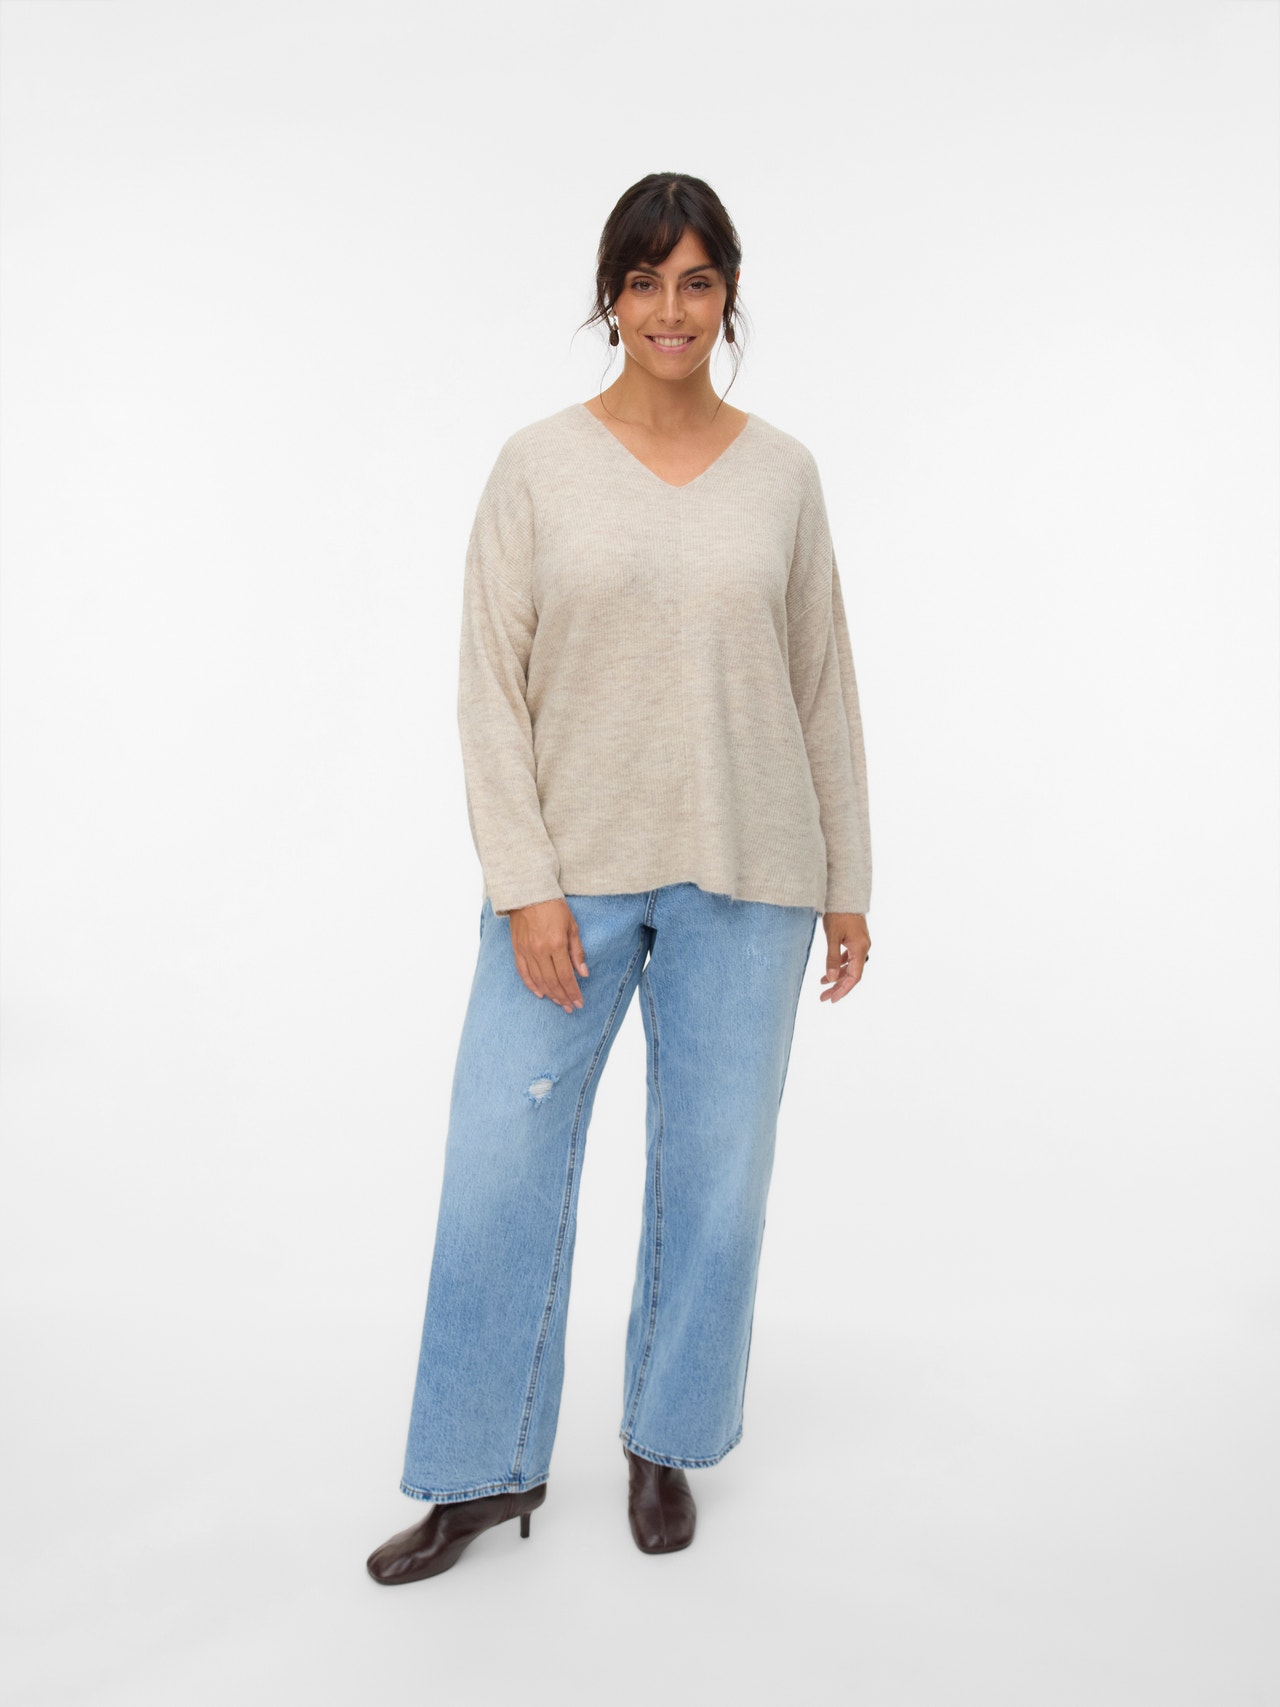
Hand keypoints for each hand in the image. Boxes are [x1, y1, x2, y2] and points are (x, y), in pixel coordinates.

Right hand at [508, 899, 589, 1013]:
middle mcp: (540, 950)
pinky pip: (523, 972)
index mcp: (556, 944)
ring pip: (538, 980)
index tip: (579, 1002)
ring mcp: (527, 951)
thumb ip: (577, 951)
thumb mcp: (572, 926)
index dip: (573, 992)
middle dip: (563, 997)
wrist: (528, 892)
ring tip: (558, 1003)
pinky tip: (540, 994)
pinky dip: (531, 985)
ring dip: (550, 994)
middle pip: (552, 981)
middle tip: (570, 1008)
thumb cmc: (553, 906)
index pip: (566, 975)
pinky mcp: (517, 949)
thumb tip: (583, 973)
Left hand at [818, 912, 869, 1003]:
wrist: (845, 895)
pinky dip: (840, 966)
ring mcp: (860, 944)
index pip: (854, 976)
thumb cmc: (839, 914)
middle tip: (824, 997)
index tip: (832, 999)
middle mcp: (863, 948)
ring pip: (850, 967)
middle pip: (852, 974)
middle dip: (838, 987)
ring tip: (822, 984)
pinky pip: (849, 958)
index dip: (843, 989)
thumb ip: (832, 958)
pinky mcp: (856, 940)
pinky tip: (830, 971)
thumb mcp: (832, 937)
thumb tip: (830, 977)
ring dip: (837, 976)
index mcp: (860, 949)